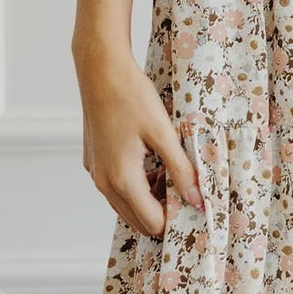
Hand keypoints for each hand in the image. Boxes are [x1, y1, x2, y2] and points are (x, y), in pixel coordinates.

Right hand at [75, 42, 200, 235]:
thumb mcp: (164, 133)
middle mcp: (104, 183)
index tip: (195, 203)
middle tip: (185, 189)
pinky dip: (136, 187)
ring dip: (150, 200)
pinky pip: (117, 188)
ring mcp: (96, 173)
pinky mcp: (94, 162)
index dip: (176, 218)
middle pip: (138, 222)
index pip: (153, 224)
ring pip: (126, 206)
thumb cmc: (132, 96)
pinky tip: (152, 163)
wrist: (100, 70)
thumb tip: (198, 200)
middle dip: (163, 212)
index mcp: (122, 179)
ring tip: (170, 173)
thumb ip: (182, 170)